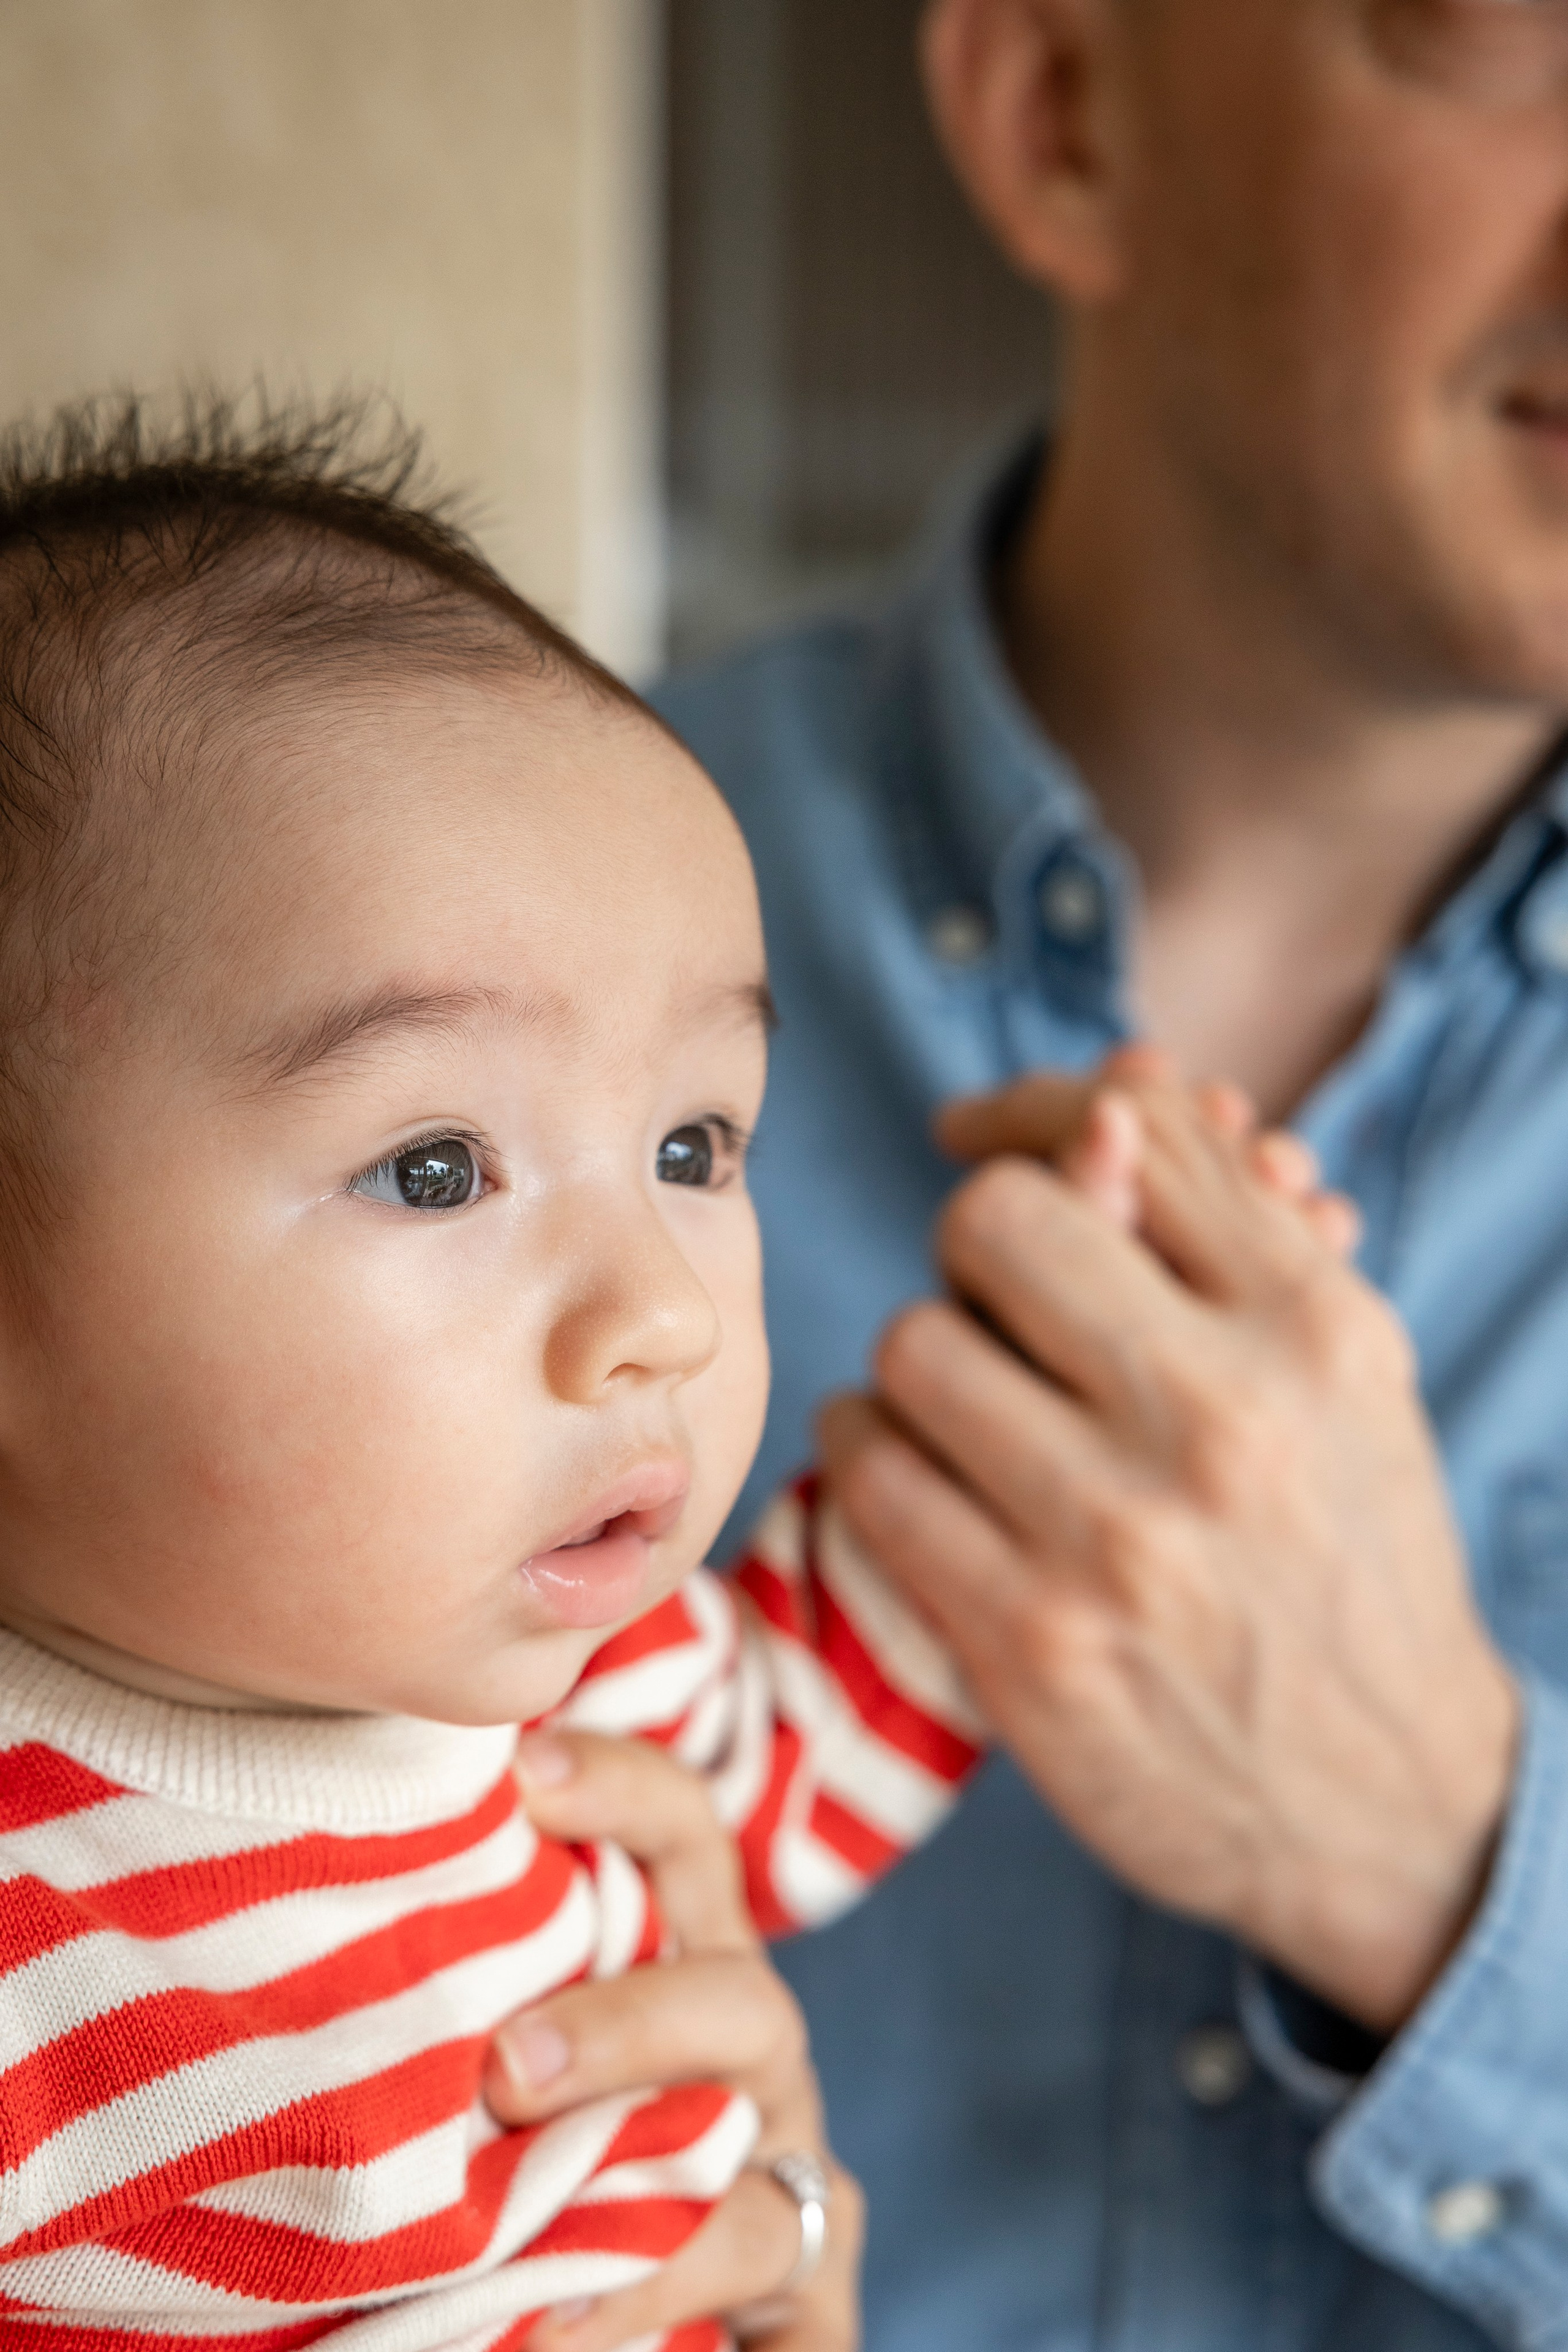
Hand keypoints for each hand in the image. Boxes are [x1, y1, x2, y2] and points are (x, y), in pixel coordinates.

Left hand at [484, 1731, 861, 2351]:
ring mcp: (792, 2172)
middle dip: (633, 2027)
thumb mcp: (531, 2034)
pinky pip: (790, 2308)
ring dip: (664, 2225)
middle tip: (508, 2070)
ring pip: (769, 2181)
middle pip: (741, 2002)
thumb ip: (480, 1979)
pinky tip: (571, 2336)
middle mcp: (757, 2056)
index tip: (525, 1771)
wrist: (649, 2283)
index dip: (621, 1788)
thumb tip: (318, 1915)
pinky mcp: (815, 2296)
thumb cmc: (557, 2123)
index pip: (683, 1837)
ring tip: (542, 2276)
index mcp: (692, 1958)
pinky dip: (682, 2321)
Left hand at [825, 1071, 1518, 2032]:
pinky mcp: (1031, 1645)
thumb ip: (1228, 1226)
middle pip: (994, 1223)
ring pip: (914, 1345)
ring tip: (958, 1406)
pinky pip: (874, 1478)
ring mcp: (1120, 1536)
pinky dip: (868, 1455)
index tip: (978, 1133)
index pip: (1126, 1129)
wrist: (1391, 1804)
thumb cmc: (1346, 1555)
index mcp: (1313, 1325)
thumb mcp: (1336, 1373)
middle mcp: (1224, 1417)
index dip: (1032, 1112)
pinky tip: (909, 1469)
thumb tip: (1116, 1089)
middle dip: (974, 1251)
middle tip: (990, 1305)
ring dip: (915, 1365)